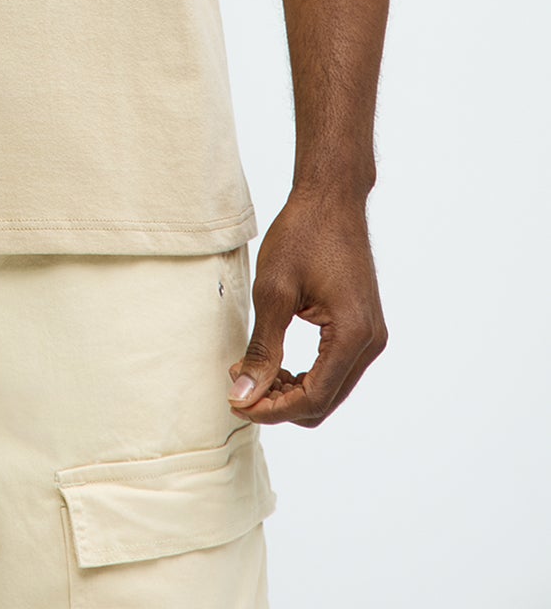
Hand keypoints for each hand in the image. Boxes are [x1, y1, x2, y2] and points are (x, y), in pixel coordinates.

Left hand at [227, 187, 387, 425]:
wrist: (331, 198)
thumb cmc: (302, 235)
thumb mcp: (273, 292)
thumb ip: (262, 349)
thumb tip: (244, 395)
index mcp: (352, 335)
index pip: (313, 398)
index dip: (272, 410)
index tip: (236, 401)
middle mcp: (370, 342)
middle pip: (325, 402)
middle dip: (280, 403)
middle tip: (239, 385)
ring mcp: (371, 336)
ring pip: (331, 390)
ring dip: (292, 391)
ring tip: (252, 371)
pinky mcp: (364, 327)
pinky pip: (336, 370)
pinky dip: (306, 375)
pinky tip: (276, 362)